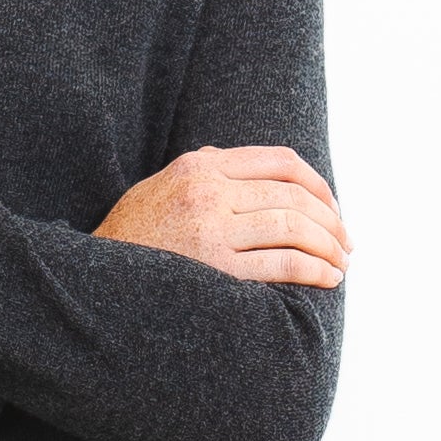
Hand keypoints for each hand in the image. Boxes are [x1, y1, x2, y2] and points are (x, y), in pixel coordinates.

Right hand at [94, 141, 349, 287]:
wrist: (93, 279)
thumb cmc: (132, 238)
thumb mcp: (162, 186)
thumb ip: (206, 173)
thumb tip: (254, 169)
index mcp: (200, 165)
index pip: (280, 162)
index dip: (318, 184)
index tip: (332, 206)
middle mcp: (208, 190)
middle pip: (293, 196)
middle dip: (331, 220)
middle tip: (347, 242)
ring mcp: (210, 229)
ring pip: (293, 227)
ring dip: (328, 246)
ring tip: (341, 262)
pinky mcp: (214, 268)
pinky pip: (281, 264)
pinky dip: (314, 269)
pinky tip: (328, 278)